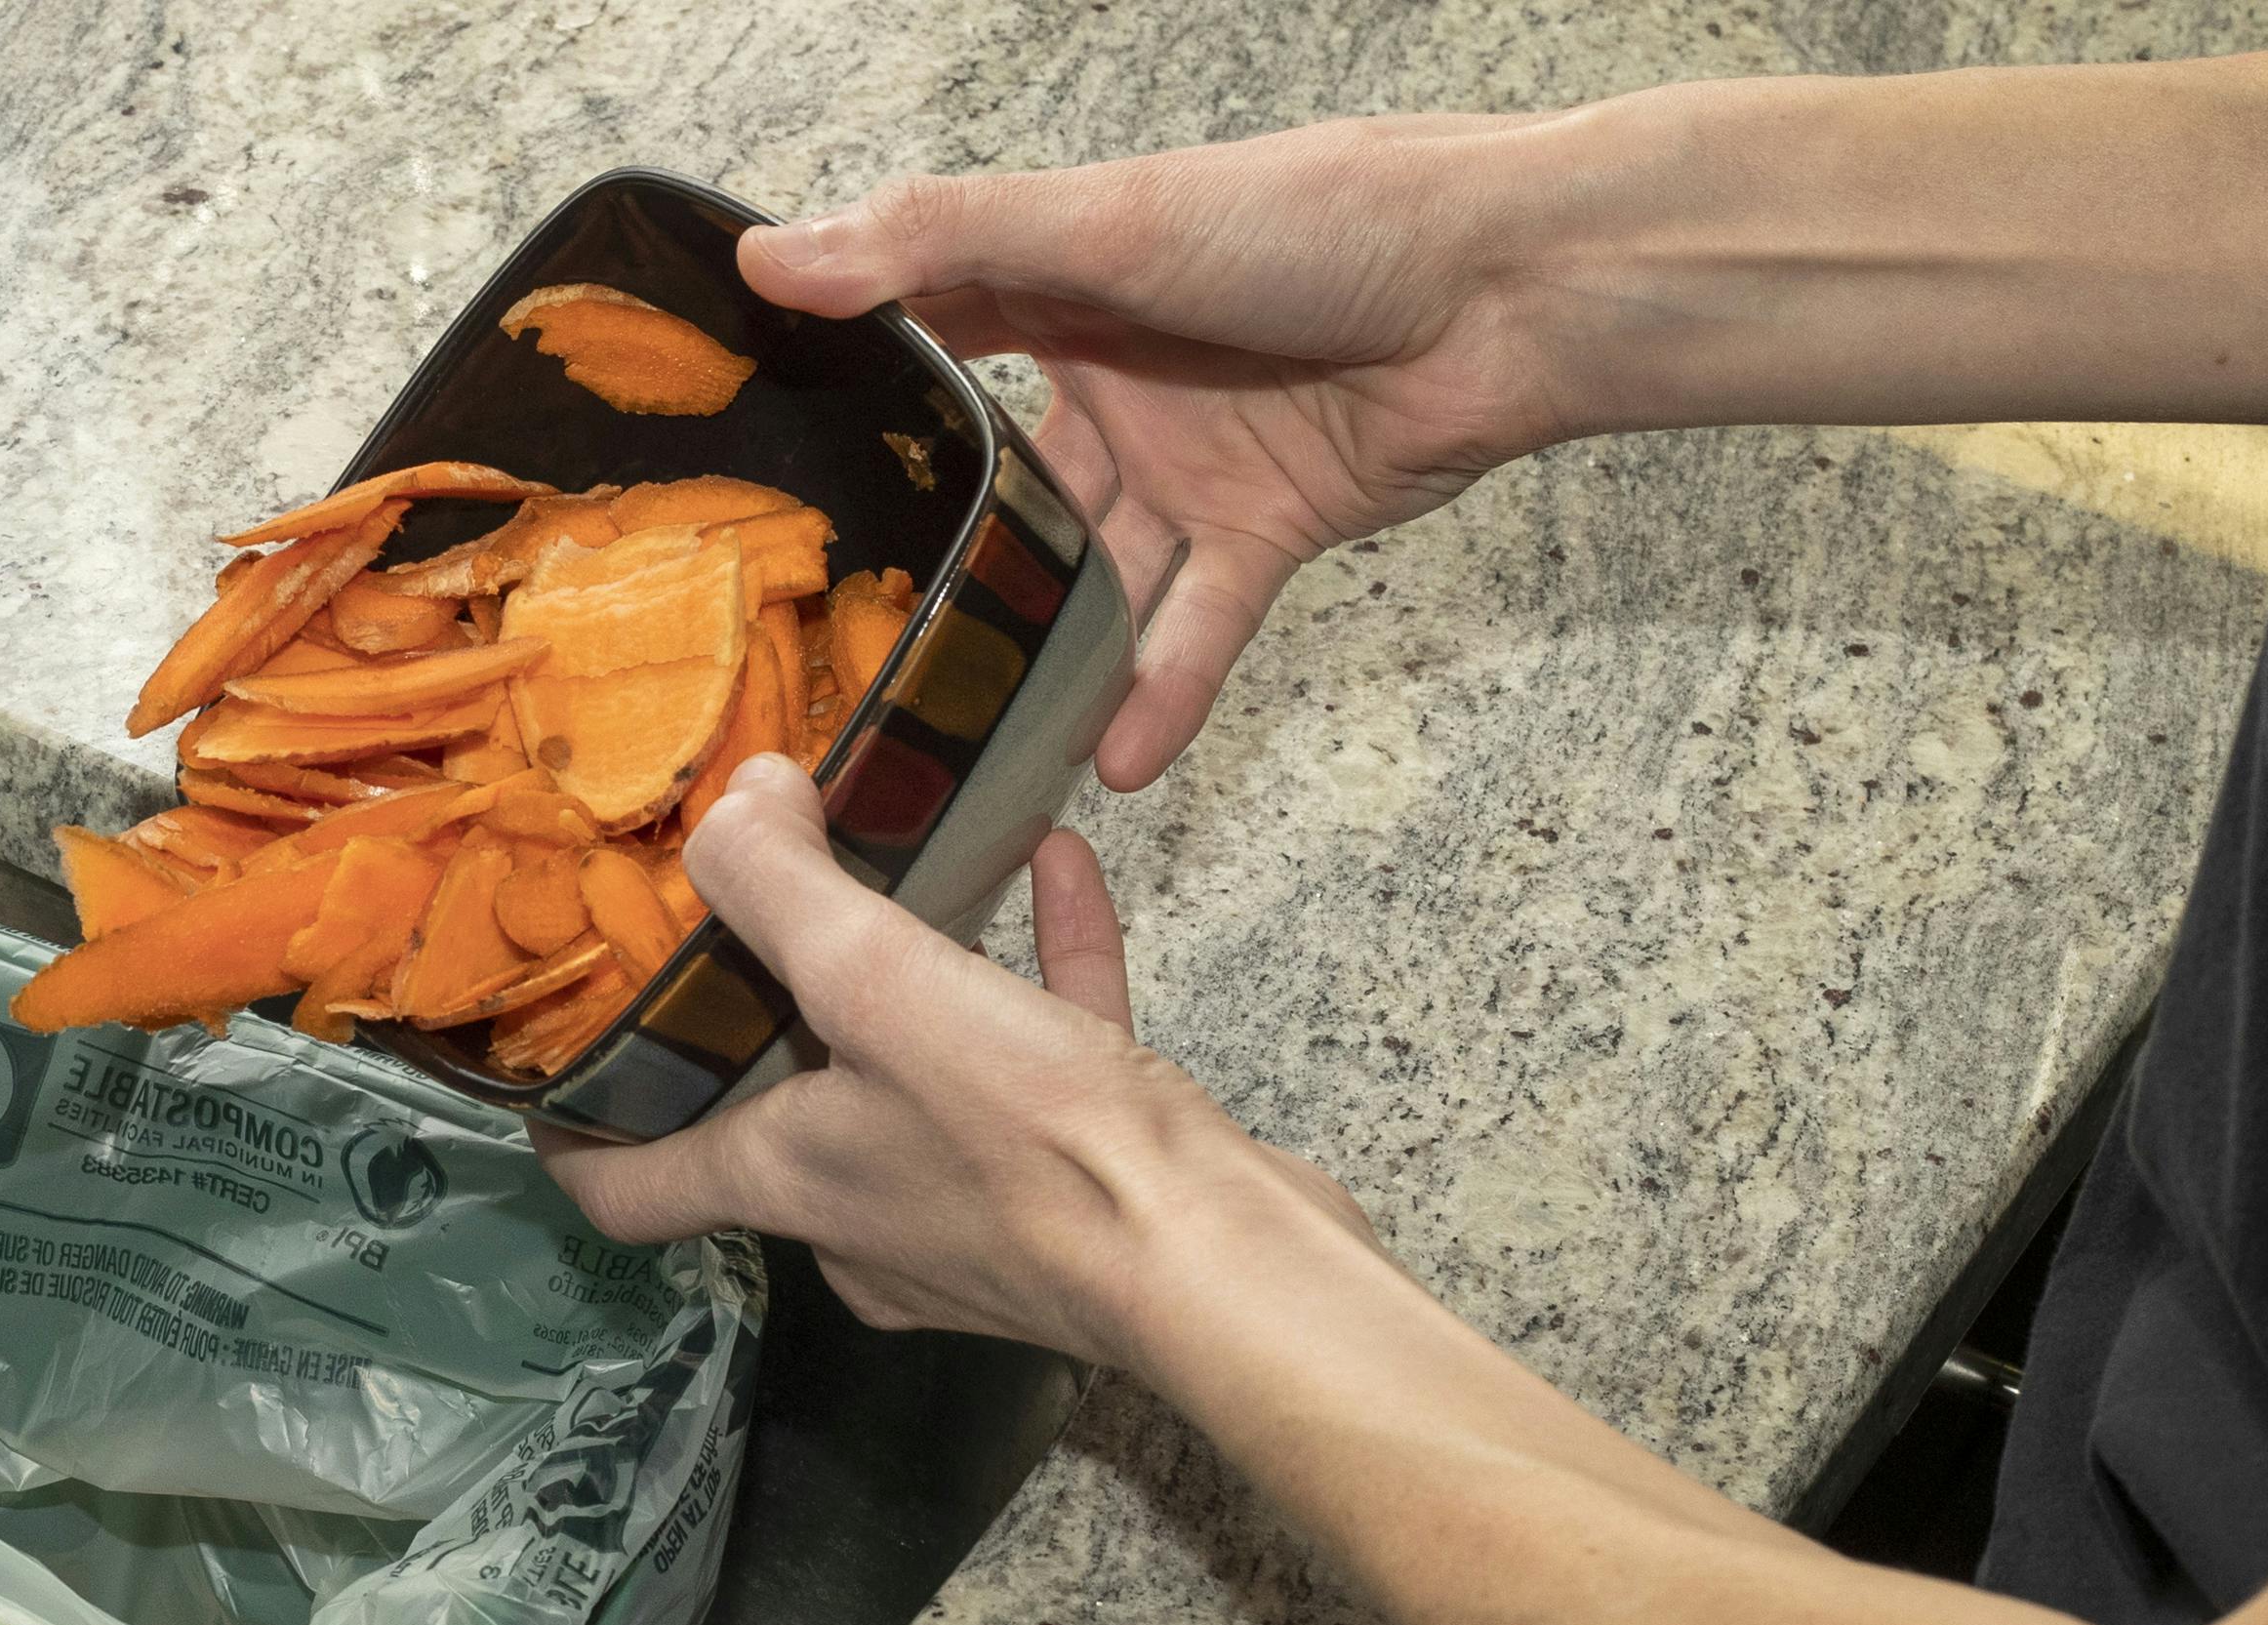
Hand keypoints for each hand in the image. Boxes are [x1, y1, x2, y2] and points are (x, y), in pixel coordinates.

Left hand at [534, 756, 1374, 1367]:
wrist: (1225, 1263)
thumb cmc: (1037, 1144)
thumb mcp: (882, 983)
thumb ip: (789, 887)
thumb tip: (736, 802)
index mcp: (788, 1187)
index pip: (629, 1195)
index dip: (576, 1139)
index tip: (553, 1076)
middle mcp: (865, 1223)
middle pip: (772, 1125)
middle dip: (763, 1021)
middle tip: (753, 913)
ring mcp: (975, 1221)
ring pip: (913, 1087)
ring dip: (908, 985)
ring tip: (915, 869)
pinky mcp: (1081, 1196)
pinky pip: (1037, 1064)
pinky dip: (1036, 975)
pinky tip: (1061, 873)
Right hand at [742, 122, 1575, 788]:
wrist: (1507, 286)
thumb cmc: (1319, 217)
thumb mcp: (1105, 218)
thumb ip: (938, 243)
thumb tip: (773, 255)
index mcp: (1065, 284)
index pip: (931, 331)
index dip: (853, 383)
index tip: (760, 450)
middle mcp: (1117, 380)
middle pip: (1007, 485)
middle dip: (943, 558)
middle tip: (853, 643)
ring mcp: (1190, 464)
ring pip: (1096, 573)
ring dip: (1045, 651)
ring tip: (965, 735)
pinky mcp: (1266, 532)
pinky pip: (1196, 628)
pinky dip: (1160, 693)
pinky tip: (1107, 762)